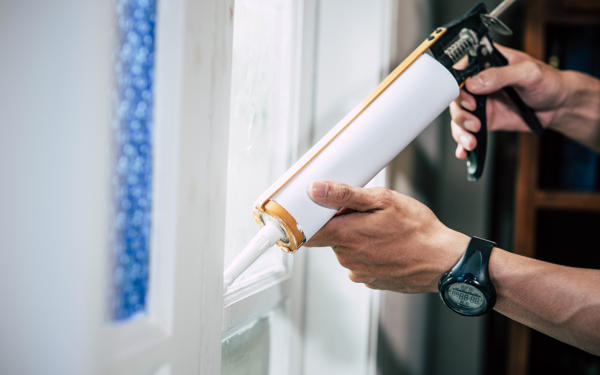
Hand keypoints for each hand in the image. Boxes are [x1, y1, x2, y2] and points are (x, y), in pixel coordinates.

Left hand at [305, 181, 468, 292]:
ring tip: (382, 228)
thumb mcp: (382, 200)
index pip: (307, 231)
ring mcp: (358, 271)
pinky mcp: (370, 280)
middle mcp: (346, 257)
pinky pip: (360, 261)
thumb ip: (345, 195)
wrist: (443, 261)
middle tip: (366, 212)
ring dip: (356, 237)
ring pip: (346, 248)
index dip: (309, 217)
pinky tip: (387, 244)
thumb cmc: (417, 229)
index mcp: (345, 235)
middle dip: (342, 223)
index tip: (317, 208)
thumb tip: (316, 189)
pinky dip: (368, 251)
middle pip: (330, 236)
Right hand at [450, 44, 567, 158]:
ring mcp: (480, 102)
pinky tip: (464, 150)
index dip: (457, 83)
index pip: (461, 69)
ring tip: (473, 139)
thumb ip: (501, 75)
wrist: (558, 106)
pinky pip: (467, 131)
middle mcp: (479, 82)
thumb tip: (474, 83)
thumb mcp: (528, 73)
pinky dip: (462, 142)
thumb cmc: (548, 81)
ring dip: (461, 129)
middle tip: (474, 120)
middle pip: (454, 96)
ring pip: (458, 116)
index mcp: (486, 62)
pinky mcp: (484, 119)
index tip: (467, 96)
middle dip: (460, 112)